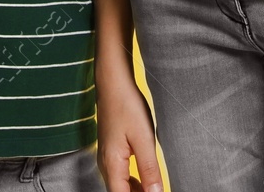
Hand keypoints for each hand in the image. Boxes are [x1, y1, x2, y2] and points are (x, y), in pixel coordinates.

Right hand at [97, 77, 163, 191]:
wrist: (113, 82)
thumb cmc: (127, 105)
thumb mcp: (144, 138)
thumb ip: (150, 170)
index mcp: (112, 165)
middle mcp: (105, 165)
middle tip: (157, 191)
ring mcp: (106, 158)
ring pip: (119, 186)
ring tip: (154, 190)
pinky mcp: (110, 151)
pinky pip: (119, 176)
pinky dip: (132, 183)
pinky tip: (145, 181)